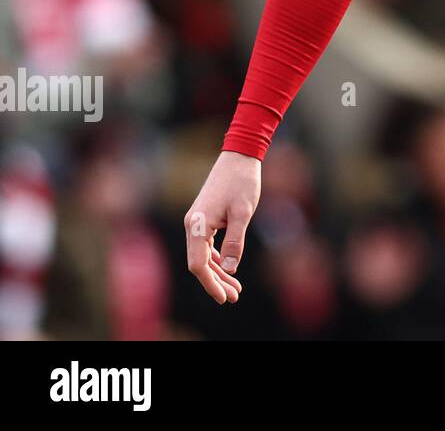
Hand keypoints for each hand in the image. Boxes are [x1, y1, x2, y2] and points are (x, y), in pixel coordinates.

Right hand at [184, 150, 261, 303]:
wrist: (239, 156)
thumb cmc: (242, 182)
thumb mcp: (243, 213)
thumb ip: (235, 242)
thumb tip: (229, 268)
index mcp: (197, 225)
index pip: (198, 264)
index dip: (211, 283)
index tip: (225, 297)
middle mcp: (192, 225)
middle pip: (199, 263)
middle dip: (216, 281)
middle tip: (235, 296)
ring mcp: (197, 222)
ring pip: (203, 256)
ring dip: (218, 272)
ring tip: (236, 288)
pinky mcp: (205, 218)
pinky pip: (206, 246)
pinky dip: (217, 258)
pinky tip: (228, 268)